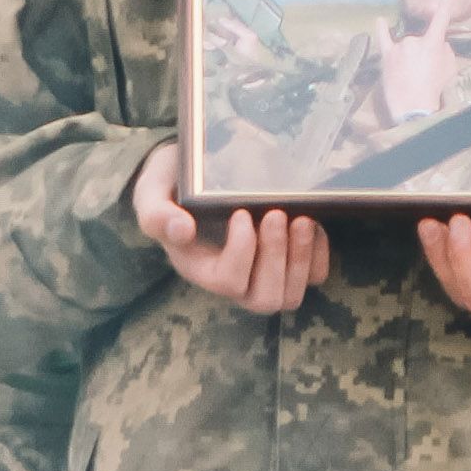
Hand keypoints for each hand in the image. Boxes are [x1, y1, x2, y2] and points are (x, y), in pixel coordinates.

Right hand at [135, 141, 328, 313]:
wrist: (195, 172)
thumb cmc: (172, 185)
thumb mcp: (152, 193)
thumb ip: (157, 215)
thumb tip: (181, 231)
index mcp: (200, 269)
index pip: (227, 282)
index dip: (242, 253)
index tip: (241, 213)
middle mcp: (234, 280)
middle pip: (265, 299)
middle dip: (277, 258)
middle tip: (276, 215)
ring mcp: (263, 274)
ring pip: (291, 295)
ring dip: (302, 258)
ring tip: (301, 219)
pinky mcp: (289, 262)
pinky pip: (315, 277)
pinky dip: (319, 254)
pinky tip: (311, 223)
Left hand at [378, 15, 452, 120]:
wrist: (413, 107)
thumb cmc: (435, 89)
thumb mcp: (450, 69)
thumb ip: (446, 51)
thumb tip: (440, 43)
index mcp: (432, 42)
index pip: (440, 21)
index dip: (443, 9)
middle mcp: (414, 40)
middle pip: (421, 39)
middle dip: (425, 51)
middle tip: (425, 71)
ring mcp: (399, 47)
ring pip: (407, 45)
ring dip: (410, 54)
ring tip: (412, 74)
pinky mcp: (387, 56)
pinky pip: (383, 39)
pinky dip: (381, 29)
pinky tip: (380, 21)